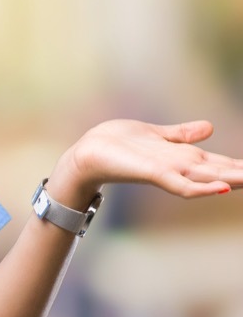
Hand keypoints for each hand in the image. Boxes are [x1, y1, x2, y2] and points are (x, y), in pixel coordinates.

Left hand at [53, 119, 242, 201]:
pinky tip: (222, 189)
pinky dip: (201, 188)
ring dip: (233, 180)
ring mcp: (167, 170)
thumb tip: (210, 127)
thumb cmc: (118, 144)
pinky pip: (181, 184)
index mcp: (184, 157)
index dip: (242, 165)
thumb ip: (183, 134)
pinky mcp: (151, 172)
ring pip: (207, 177)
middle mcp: (180, 166)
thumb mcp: (157, 134)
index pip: (221, 162)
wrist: (88, 154)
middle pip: (220, 171)